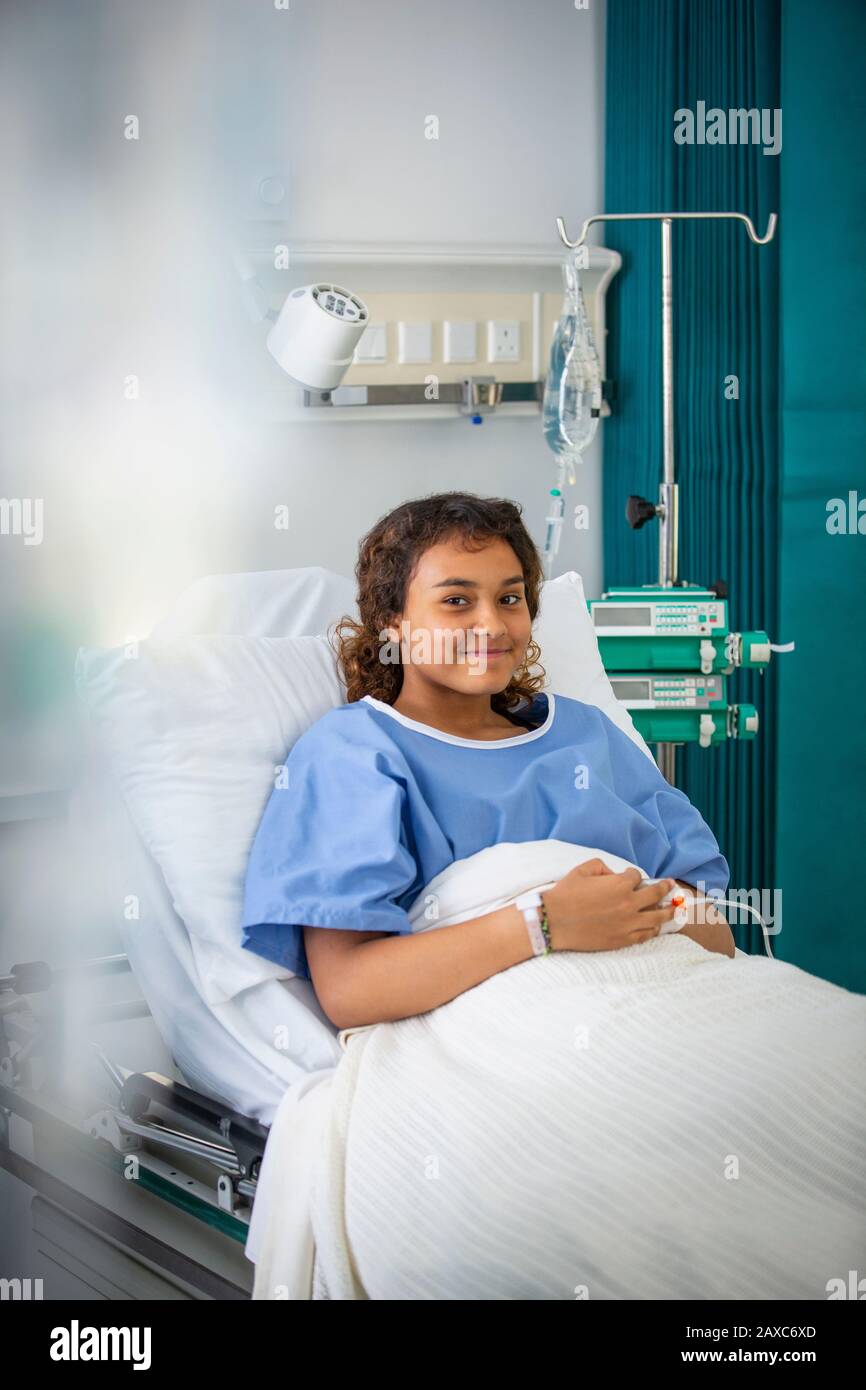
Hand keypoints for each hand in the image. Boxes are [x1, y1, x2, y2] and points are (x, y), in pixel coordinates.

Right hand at [541, 860, 676, 952]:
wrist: (554, 922)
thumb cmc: (565, 895)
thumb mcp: (582, 870)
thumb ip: (601, 866)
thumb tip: (612, 874)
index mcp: (619, 885)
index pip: (636, 876)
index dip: (633, 874)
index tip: (631, 875)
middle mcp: (629, 904)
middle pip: (656, 895)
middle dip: (665, 888)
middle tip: (671, 886)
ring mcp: (628, 924)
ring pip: (657, 917)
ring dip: (668, 911)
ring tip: (675, 909)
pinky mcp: (623, 939)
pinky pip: (645, 935)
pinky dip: (653, 929)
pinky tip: (656, 927)